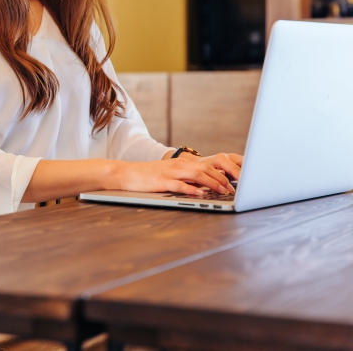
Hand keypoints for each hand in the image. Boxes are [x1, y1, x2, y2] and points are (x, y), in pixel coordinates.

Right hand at [117, 152, 242, 195]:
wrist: (126, 173)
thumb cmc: (147, 177)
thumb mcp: (168, 174)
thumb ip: (184, 178)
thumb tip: (202, 187)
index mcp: (180, 164)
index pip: (206, 166)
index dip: (221, 174)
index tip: (232, 183)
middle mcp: (177, 165)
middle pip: (205, 169)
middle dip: (221, 179)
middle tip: (232, 189)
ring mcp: (170, 173)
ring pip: (196, 175)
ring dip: (212, 183)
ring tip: (222, 191)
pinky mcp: (162, 181)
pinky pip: (180, 185)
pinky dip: (192, 189)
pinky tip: (201, 194)